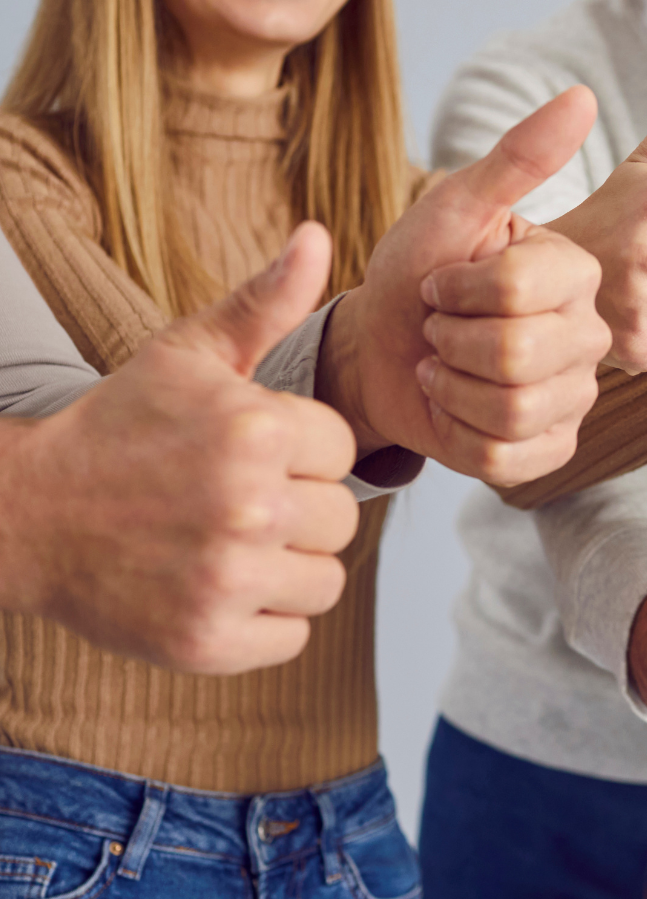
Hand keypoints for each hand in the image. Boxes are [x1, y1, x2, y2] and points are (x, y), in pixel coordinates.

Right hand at [0, 224, 359, 674]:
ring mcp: (227, 578)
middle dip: (299, 509)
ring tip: (227, 543)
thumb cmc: (120, 429)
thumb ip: (263, 302)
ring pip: (326, 580)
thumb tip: (319, 236)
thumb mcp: (186, 354)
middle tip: (234, 501)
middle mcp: (248, 505)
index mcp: (254, 429)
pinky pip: (294, 635)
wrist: (27, 515)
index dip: (301, 452)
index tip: (248, 452)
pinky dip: (264, 620)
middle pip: (342, 519)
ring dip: (289, 567)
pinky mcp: (208, 640)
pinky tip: (216, 587)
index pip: (343, 451)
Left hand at [320, 87, 611, 486]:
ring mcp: (576, 397)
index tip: (441, 283)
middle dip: (449, 343)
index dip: (455, 290)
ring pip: (512, 410)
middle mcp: (590, 335)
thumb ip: (517, 158)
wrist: (382, 348)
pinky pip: (508, 459)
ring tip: (443, 367)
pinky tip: (454, 409)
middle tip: (439, 330)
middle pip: (518, 356)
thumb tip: (582, 96)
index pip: (517, 290)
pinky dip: (459, 435)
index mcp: (576, 273)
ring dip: (450, 389)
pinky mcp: (552, 448)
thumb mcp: (453, 209)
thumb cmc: (415, 272)